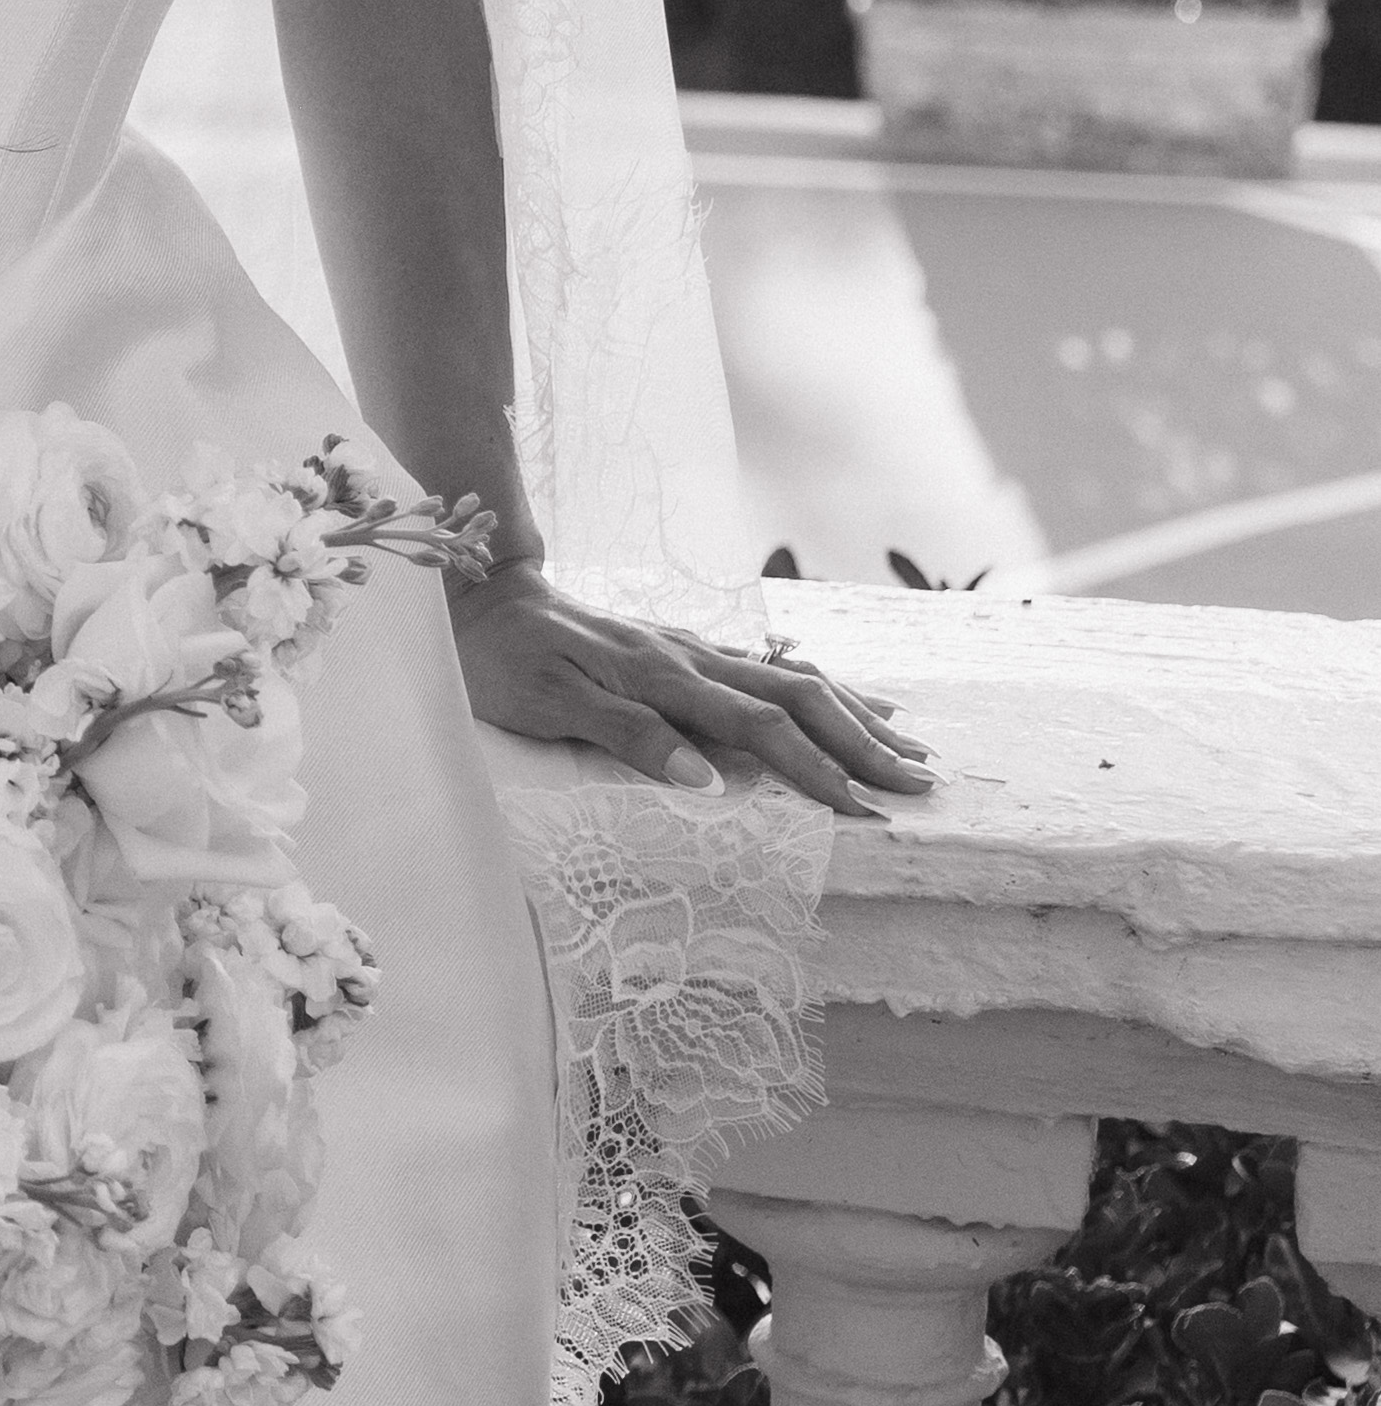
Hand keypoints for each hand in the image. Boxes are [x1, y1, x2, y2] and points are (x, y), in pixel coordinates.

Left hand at [451, 566, 930, 813]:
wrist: (486, 595)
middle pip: (800, 698)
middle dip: (863, 744)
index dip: (814, 770)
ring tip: (913, 750)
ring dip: (858, 717)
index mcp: (665, 676)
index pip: (760, 728)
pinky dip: (827, 689)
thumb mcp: (550, 703)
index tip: (863, 810)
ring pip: (797, 678)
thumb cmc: (507, 659)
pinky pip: (774, 668)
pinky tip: (858, 702)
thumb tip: (706, 780)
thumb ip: (630, 737)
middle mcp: (693, 657)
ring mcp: (696, 649)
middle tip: (918, 786)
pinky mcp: (691, 650)